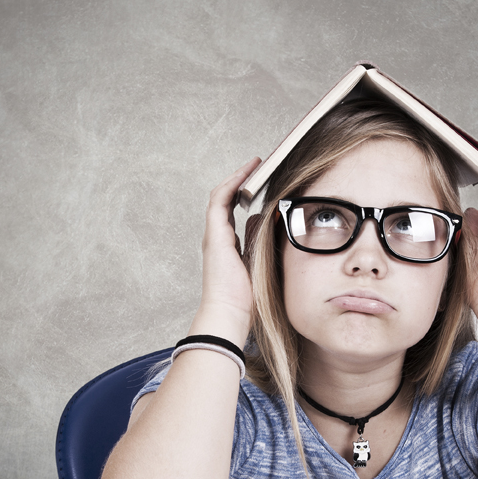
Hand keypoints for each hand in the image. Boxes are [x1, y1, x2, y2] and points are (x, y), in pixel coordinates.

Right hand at [194, 157, 261, 344]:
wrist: (229, 313)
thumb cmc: (244, 299)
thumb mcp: (257, 265)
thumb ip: (257, 242)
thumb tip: (263, 219)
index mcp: (226, 246)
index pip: (231, 211)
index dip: (242, 193)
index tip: (257, 181)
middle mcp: (217, 237)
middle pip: (224, 200)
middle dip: (239, 181)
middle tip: (256, 166)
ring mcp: (214, 235)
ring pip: (220, 196)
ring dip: (236, 178)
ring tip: (253, 164)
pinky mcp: (215, 235)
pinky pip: (220, 201)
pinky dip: (232, 185)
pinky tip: (246, 174)